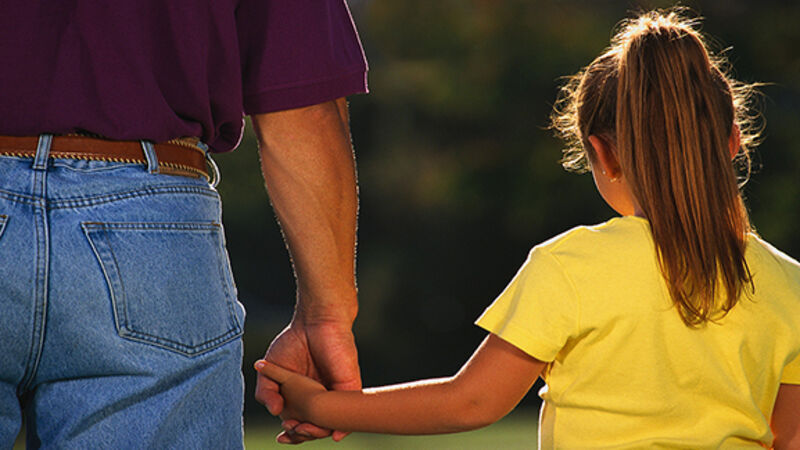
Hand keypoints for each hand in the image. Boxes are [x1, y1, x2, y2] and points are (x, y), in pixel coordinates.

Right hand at [255, 317, 359, 443]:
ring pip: (331, 424)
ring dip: (318, 433)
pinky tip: (333, 435)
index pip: (298, 425)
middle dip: (302, 436)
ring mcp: (335, 395)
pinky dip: (343, 427)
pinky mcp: (349, 386)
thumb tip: (276, 412)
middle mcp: (320, 399)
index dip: (291, 435)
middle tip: (292, 429)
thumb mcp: (270, 370)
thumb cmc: (294, 342)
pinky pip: (350, 412)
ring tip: (303, 428)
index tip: (281, 435)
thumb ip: (266, 392)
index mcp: (302, 398)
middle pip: (314, 428)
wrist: (314, 322)